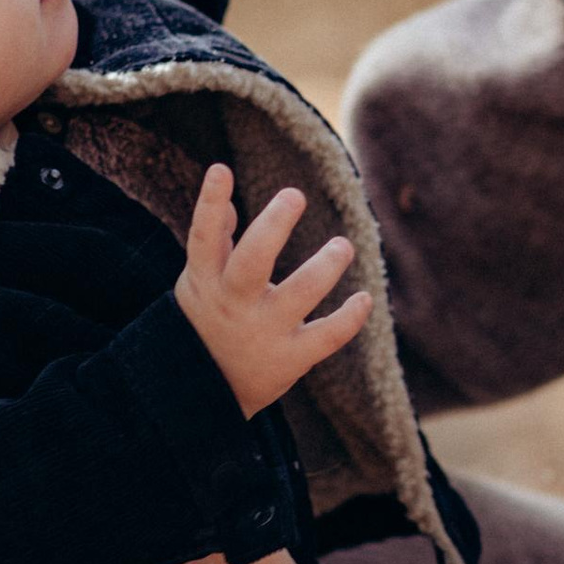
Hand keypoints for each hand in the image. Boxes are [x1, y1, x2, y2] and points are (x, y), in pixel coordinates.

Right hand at [178, 163, 368, 418]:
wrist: (203, 393)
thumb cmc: (205, 322)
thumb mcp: (198, 282)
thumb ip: (215, 243)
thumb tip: (227, 203)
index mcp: (206, 280)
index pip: (203, 238)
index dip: (210, 204)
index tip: (221, 170)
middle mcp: (234, 304)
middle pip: (251, 263)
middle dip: (273, 228)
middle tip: (294, 195)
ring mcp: (263, 331)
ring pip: (297, 295)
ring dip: (324, 268)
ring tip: (343, 244)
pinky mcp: (290, 358)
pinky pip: (326, 337)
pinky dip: (349, 318)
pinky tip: (364, 298)